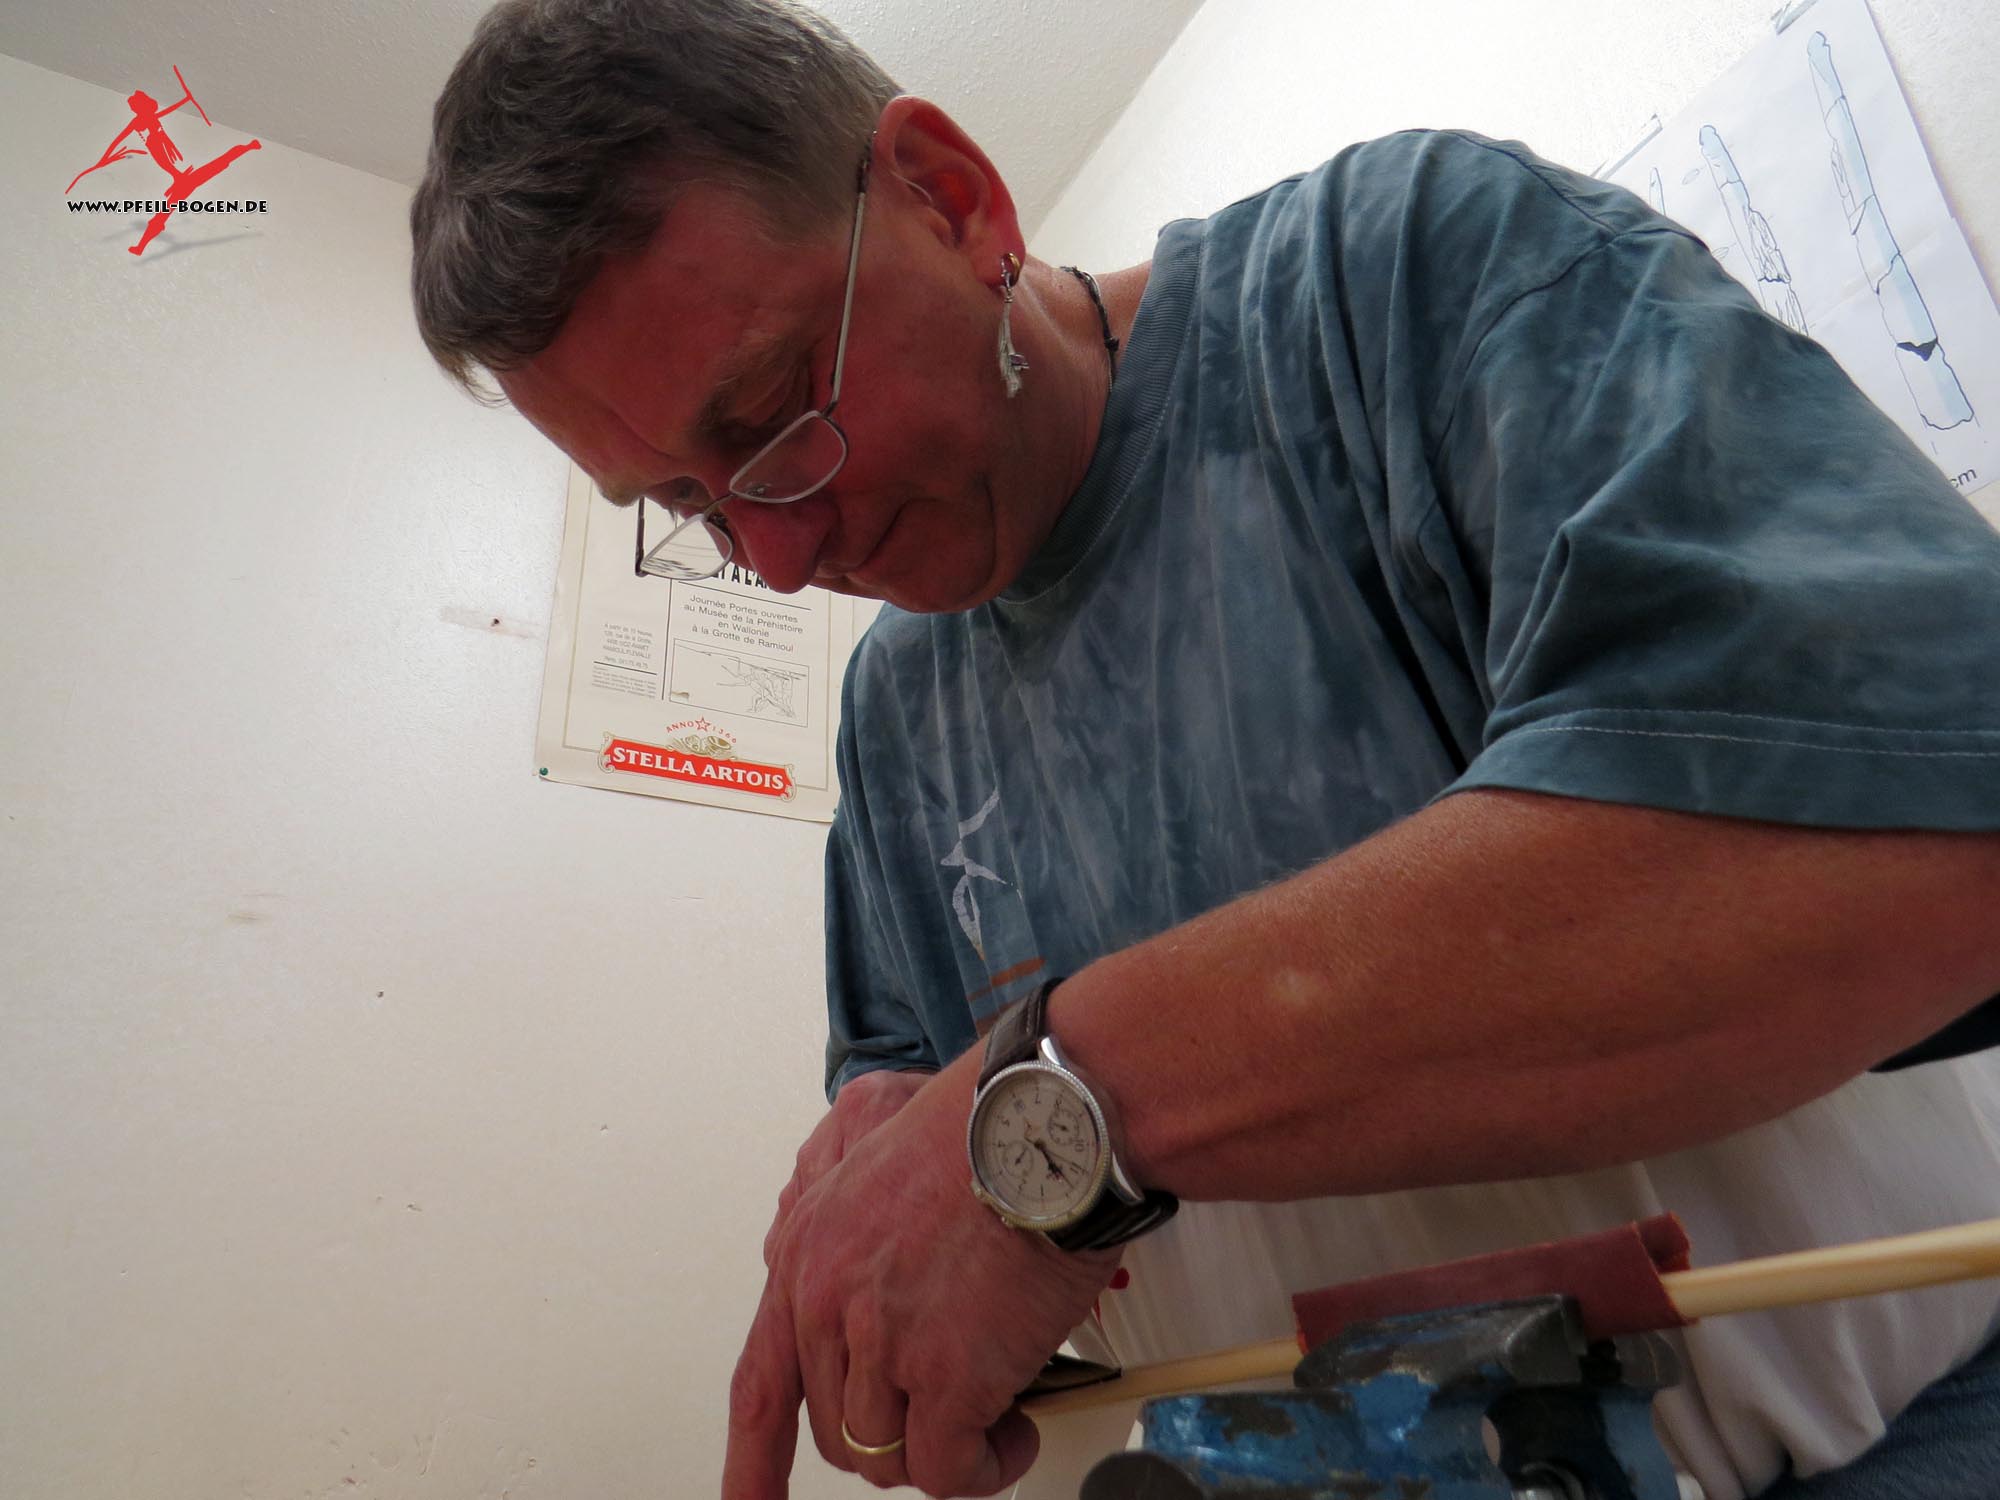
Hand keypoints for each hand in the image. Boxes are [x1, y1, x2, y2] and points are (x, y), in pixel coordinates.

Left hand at [726, 1061, 1120, 1497]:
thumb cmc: (986, 1129)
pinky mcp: (947, 1374)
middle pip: (838, 1432)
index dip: (752, 1464)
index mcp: (807, 1252)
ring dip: (948, 1448)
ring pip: (890, 1458)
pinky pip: (951, 1470)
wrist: (1043, 1121)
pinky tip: (1014, 1431)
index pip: (761, 1386)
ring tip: (994, 1412)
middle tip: (952, 1407)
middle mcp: (828, 1300)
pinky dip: (988, 1466)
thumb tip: (870, 1307)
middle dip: (897, 1433)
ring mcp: (883, 1341)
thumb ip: (855, 1238)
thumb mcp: (880, 1163)